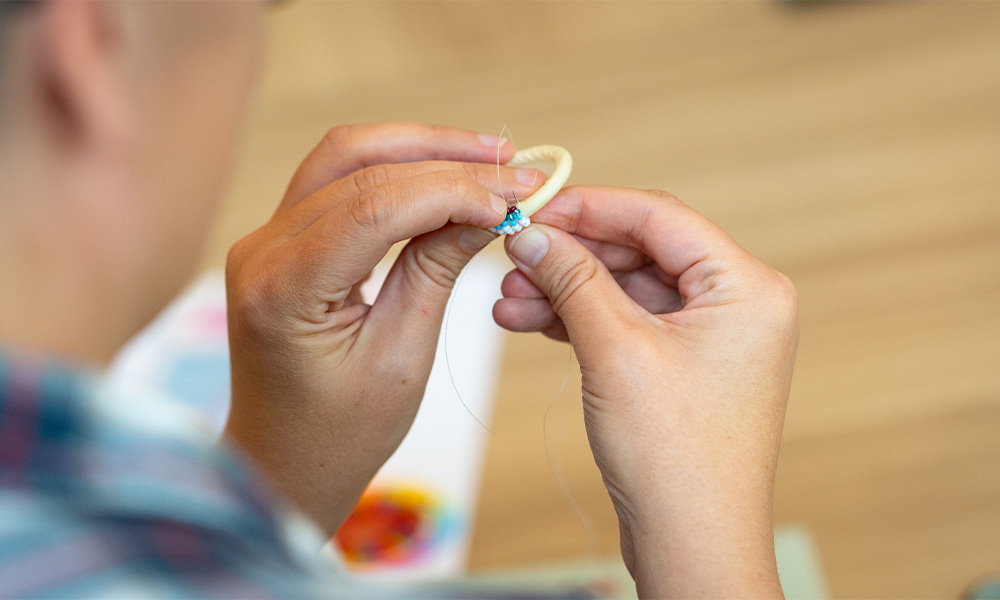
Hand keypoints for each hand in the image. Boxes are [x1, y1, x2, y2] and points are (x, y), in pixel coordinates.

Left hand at [223, 123, 545, 533]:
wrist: (283, 463)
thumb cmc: (340, 432)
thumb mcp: (402, 356)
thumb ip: (437, 270)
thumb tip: (488, 208)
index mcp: (284, 289)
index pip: (375, 205)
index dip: (452, 190)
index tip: (512, 199)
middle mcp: (261, 250)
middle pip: (356, 161)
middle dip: (443, 155)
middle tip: (512, 164)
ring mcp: (265, 240)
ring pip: (345, 157)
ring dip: (420, 148)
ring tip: (488, 157)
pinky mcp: (281, 241)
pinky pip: (339, 182)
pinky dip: (397, 170)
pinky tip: (445, 175)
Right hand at [494, 187, 796, 597]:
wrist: (692, 545)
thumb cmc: (676, 458)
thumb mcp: (615, 351)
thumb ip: (574, 280)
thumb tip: (535, 234)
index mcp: (746, 287)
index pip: (658, 217)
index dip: (589, 207)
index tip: (533, 210)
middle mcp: (737, 304)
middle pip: (640, 251)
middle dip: (571, 257)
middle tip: (512, 259)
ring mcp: (711, 338)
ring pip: (627, 289)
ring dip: (567, 290)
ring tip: (507, 300)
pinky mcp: (683, 367)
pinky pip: (627, 323)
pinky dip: (581, 321)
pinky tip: (531, 321)